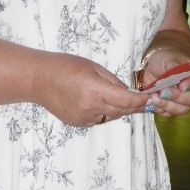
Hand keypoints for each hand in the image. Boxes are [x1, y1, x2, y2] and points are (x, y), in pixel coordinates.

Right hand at [33, 52, 148, 126]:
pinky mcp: (78, 123)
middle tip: (143, 100)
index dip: (141, 101)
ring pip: (110, 117)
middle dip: (133, 106)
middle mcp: (91, 107)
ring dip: (119, 110)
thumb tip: (128, 92)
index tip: (151, 99)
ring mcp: (84, 118)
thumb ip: (113, 81)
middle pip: (121, 111)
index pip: (126, 101)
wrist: (38, 79)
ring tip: (121, 100)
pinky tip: (101, 103)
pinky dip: (105, 113)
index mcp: (96, 90)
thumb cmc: (65, 66)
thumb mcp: (93, 66)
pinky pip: (98, 120)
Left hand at [136, 50, 189, 117]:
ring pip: (180, 110)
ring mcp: (186, 103)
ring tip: (154, 96)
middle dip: (176, 97)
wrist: (155, 67)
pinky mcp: (174, 110)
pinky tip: (151, 101)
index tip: (181, 85)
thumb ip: (173, 67)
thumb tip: (175, 78)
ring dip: (166, 105)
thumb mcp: (169, 59)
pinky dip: (159, 109)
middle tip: (163, 91)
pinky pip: (169, 114)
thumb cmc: (166, 60)